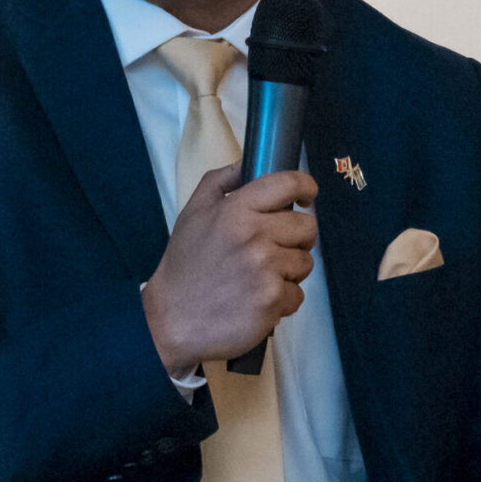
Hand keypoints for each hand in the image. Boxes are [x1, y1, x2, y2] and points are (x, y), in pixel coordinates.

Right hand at [142, 162, 317, 376]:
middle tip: (274, 247)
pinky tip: (257, 299)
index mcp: (236, 210)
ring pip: (306, 262)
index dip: (305, 187)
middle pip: (307, 226)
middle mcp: (253, 236)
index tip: (306, 196)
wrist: (173, 319)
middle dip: (296, 237)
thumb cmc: (185, 266)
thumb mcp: (193, 212)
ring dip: (289, 270)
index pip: (288, 183)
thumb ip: (222, 180)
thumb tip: (248, 162)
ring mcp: (265, 269)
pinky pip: (298, 294)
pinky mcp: (272, 300)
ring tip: (260, 277)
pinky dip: (282, 299)